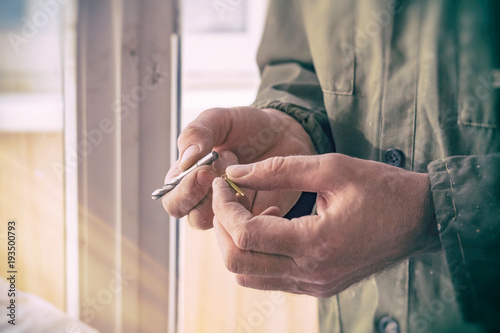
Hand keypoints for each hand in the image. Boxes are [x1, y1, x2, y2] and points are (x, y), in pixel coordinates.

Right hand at [161, 107, 315, 228]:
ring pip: (221, 227)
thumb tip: (186, 160)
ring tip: (247, 178)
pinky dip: (259, 216)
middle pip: (191, 218)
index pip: (172, 199)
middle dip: (207, 199)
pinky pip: (252, 231)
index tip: (205, 170)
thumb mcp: (219, 120)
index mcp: (188, 178)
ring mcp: (231, 213)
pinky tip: (268, 195)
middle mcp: (205, 200)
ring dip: (234, 203)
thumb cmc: (246, 127)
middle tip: (223, 176)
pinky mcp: (256, 220)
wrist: (284, 134)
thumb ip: (197, 133)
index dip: (185, 190)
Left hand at [212, 154, 440, 296]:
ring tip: (251, 210)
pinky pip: (270, 277)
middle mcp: (311, 274)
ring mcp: (314, 285)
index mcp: (315, 244)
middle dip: (222, 227)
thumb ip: (278, 169)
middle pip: (239, 263)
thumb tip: (236, 173)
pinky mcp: (318, 287)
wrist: (421, 220)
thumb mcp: (331, 168)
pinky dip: (259, 253)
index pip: (246, 235)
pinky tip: (274, 223)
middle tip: (228, 197)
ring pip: (250, 275)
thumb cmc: (381, 189)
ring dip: (238, 242)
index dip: (224, 208)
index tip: (222, 184)